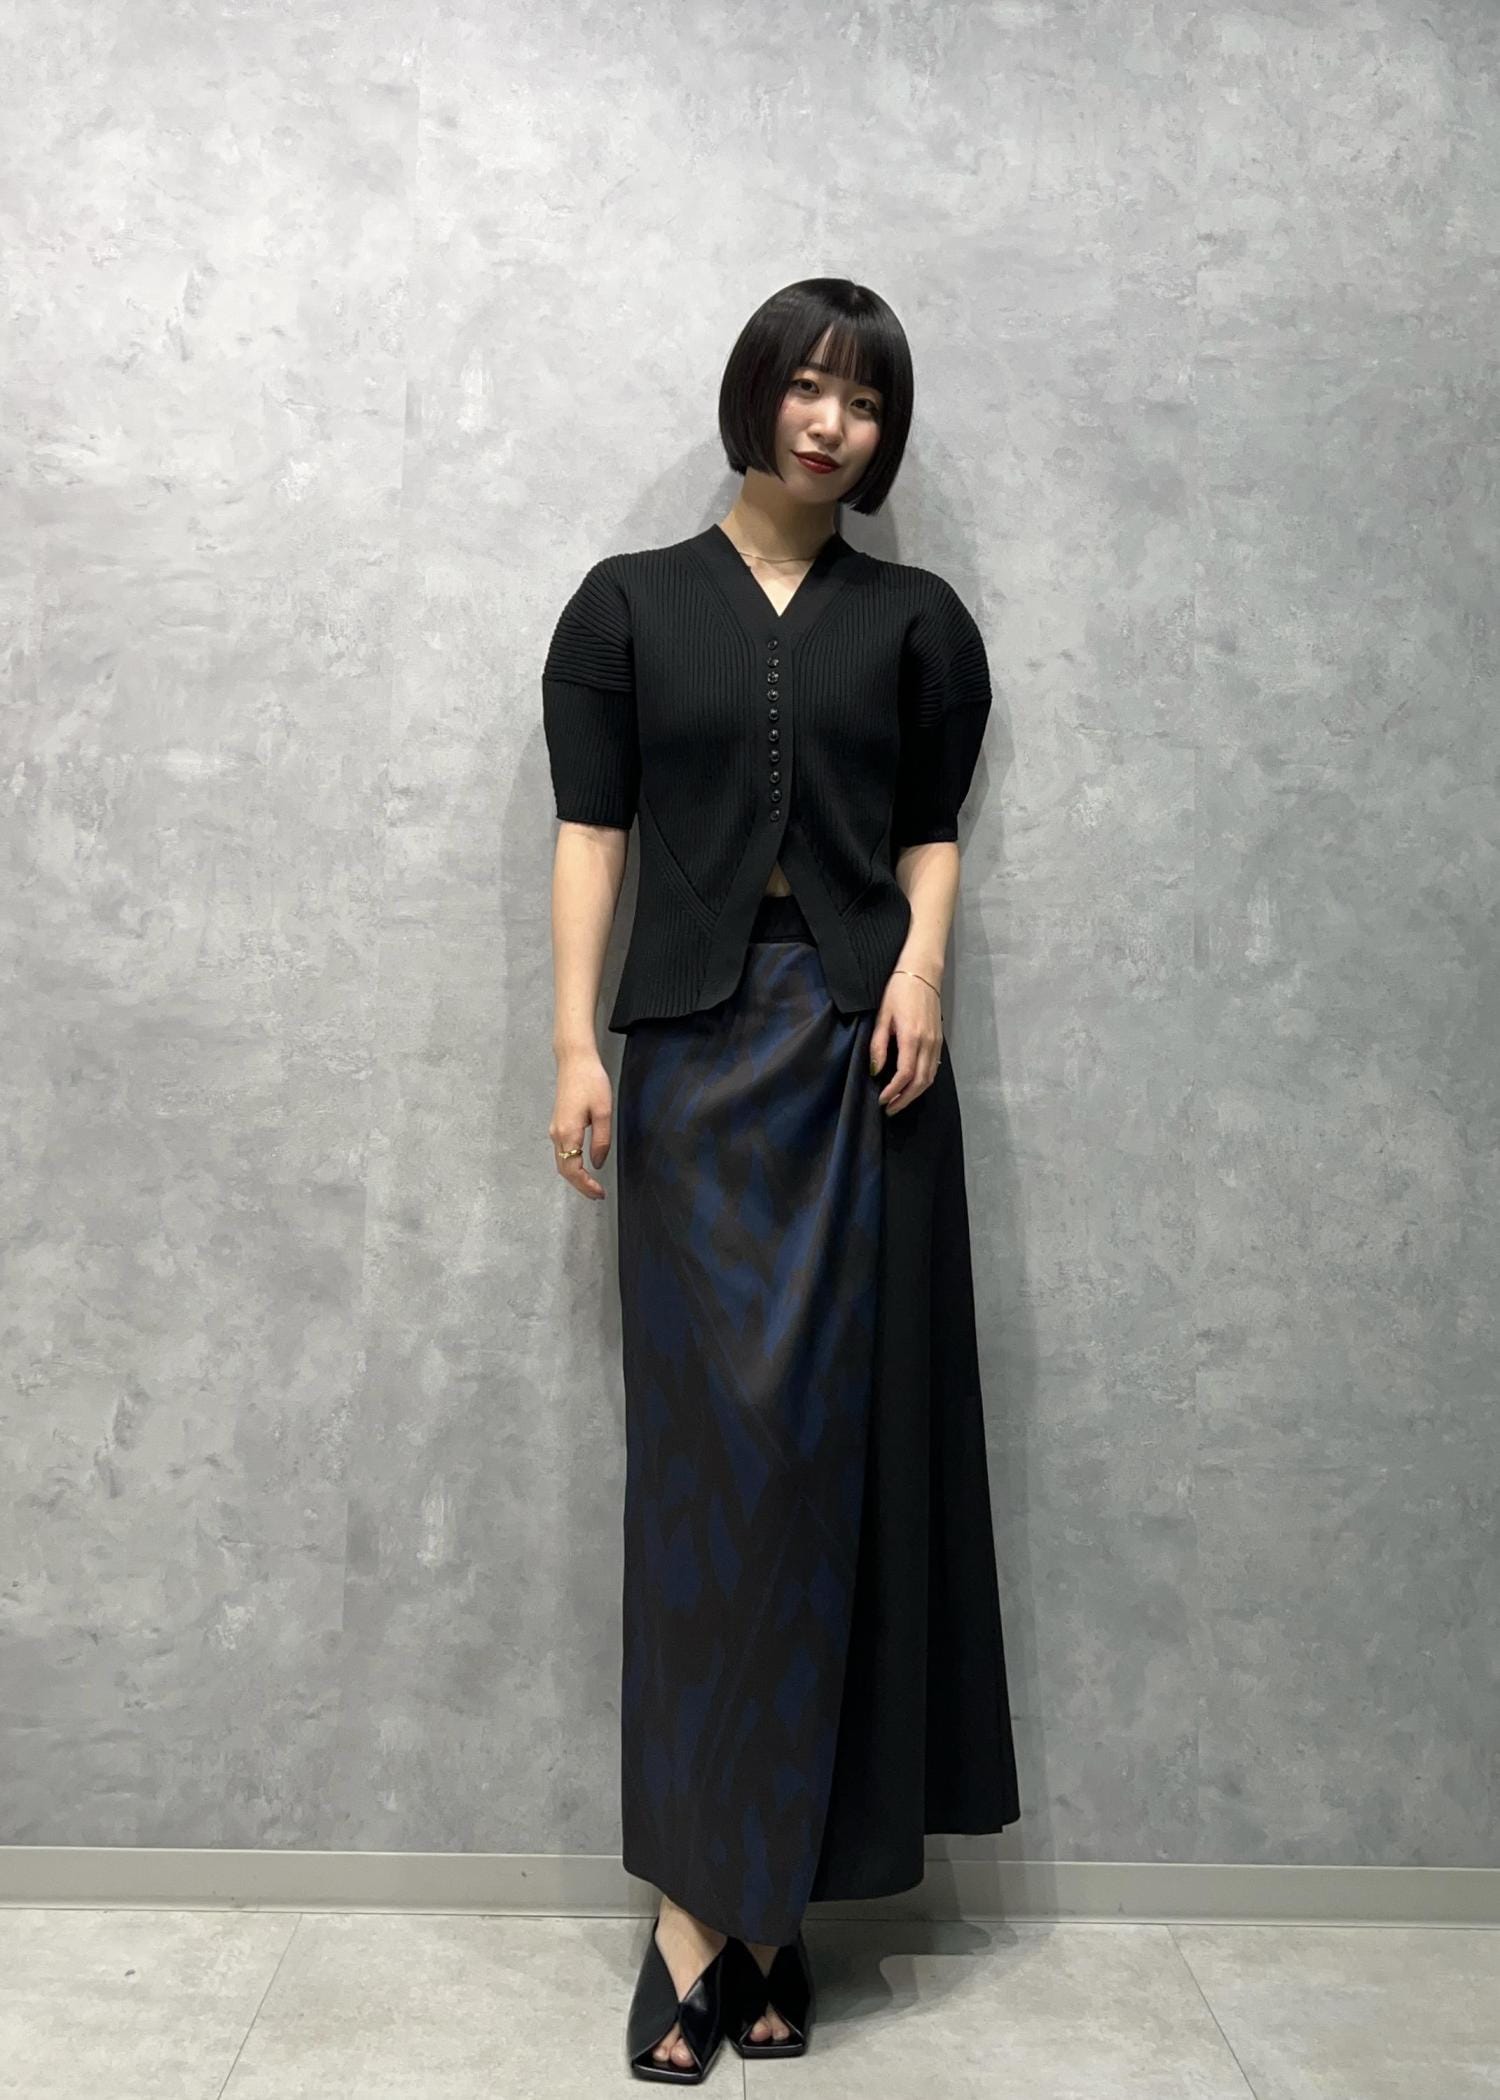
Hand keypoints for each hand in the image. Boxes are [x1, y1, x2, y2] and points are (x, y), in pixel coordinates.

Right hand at [549, 1050, 614, 1199]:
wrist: (575, 1060)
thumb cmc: (590, 1081)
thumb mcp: (603, 1112)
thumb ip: (601, 1141)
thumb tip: (598, 1163)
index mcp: (568, 1132)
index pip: (573, 1170)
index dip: (586, 1185)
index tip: (599, 1193)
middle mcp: (557, 1134)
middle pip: (564, 1170)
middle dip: (580, 1185)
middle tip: (597, 1194)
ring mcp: (555, 1129)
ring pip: (562, 1161)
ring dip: (575, 1176)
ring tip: (592, 1185)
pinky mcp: (558, 1123)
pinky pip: (562, 1151)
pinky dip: (571, 1164)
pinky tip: (584, 1166)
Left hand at [870, 969, 942, 1114]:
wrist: (922, 973)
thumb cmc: (898, 991)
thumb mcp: (882, 1017)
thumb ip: (879, 1046)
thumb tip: (876, 1070)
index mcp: (912, 1037)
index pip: (905, 1074)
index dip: (894, 1091)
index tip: (882, 1100)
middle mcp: (928, 1042)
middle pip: (920, 1081)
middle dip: (905, 1099)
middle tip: (890, 1109)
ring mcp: (936, 1042)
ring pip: (930, 1077)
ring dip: (915, 1094)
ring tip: (899, 1102)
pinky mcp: (939, 1039)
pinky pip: (934, 1067)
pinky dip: (924, 1082)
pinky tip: (912, 1086)